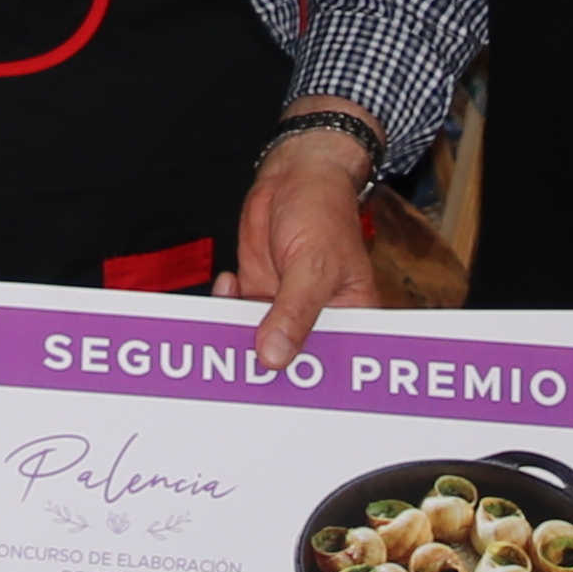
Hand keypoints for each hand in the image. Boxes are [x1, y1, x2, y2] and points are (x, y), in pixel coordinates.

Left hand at [222, 120, 378, 370]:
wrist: (294, 173)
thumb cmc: (322, 211)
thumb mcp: (313, 265)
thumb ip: (294, 311)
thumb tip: (275, 356)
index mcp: (351, 319)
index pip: (334, 365)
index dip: (310, 384)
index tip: (282, 397)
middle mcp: (319, 320)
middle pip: (293, 361)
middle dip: (265, 367)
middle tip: (238, 376)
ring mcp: (285, 308)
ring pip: (260, 341)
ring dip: (238, 338)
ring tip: (220, 338)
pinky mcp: (259, 293)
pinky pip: (237, 315)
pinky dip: (226, 307)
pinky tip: (227, 286)